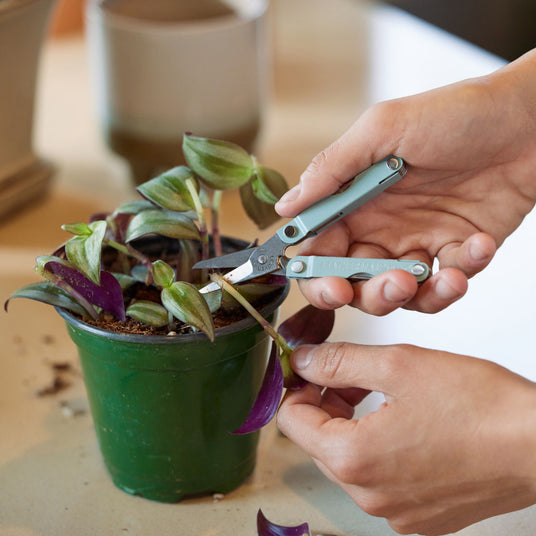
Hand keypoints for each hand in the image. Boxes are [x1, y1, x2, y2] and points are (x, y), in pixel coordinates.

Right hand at [275, 50, 535, 314]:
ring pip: (398, 293)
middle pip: (353, 281)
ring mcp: (417, 241)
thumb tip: (286, 206)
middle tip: (392, 285)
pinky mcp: (455, 252)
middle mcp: (380, 227)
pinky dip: (462, 275)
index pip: (320, 249)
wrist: (529, 120)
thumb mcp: (383, 128)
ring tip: (443, 277)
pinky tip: (477, 245)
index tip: (333, 288)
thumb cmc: (456, 113)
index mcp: (354, 200)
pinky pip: (446, 283)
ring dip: (415, 295)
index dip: (318, 275)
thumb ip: (332, 169)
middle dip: (368, 294)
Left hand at [277, 343, 535, 534]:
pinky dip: (379, 450)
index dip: (299, 387)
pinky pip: (379, 481)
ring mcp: (395, 513)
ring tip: (378, 395)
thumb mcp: (397, 365)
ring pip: (347, 462)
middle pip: (318, 443)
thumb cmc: (480, 406)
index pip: (291, 421)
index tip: (313, 369)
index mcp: (355, 459)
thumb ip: (339, 361)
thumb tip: (303, 361)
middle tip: (349, 376)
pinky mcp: (419, 518)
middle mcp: (369, 496)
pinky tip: (404, 426)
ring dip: (351, 426)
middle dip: (326, 404)